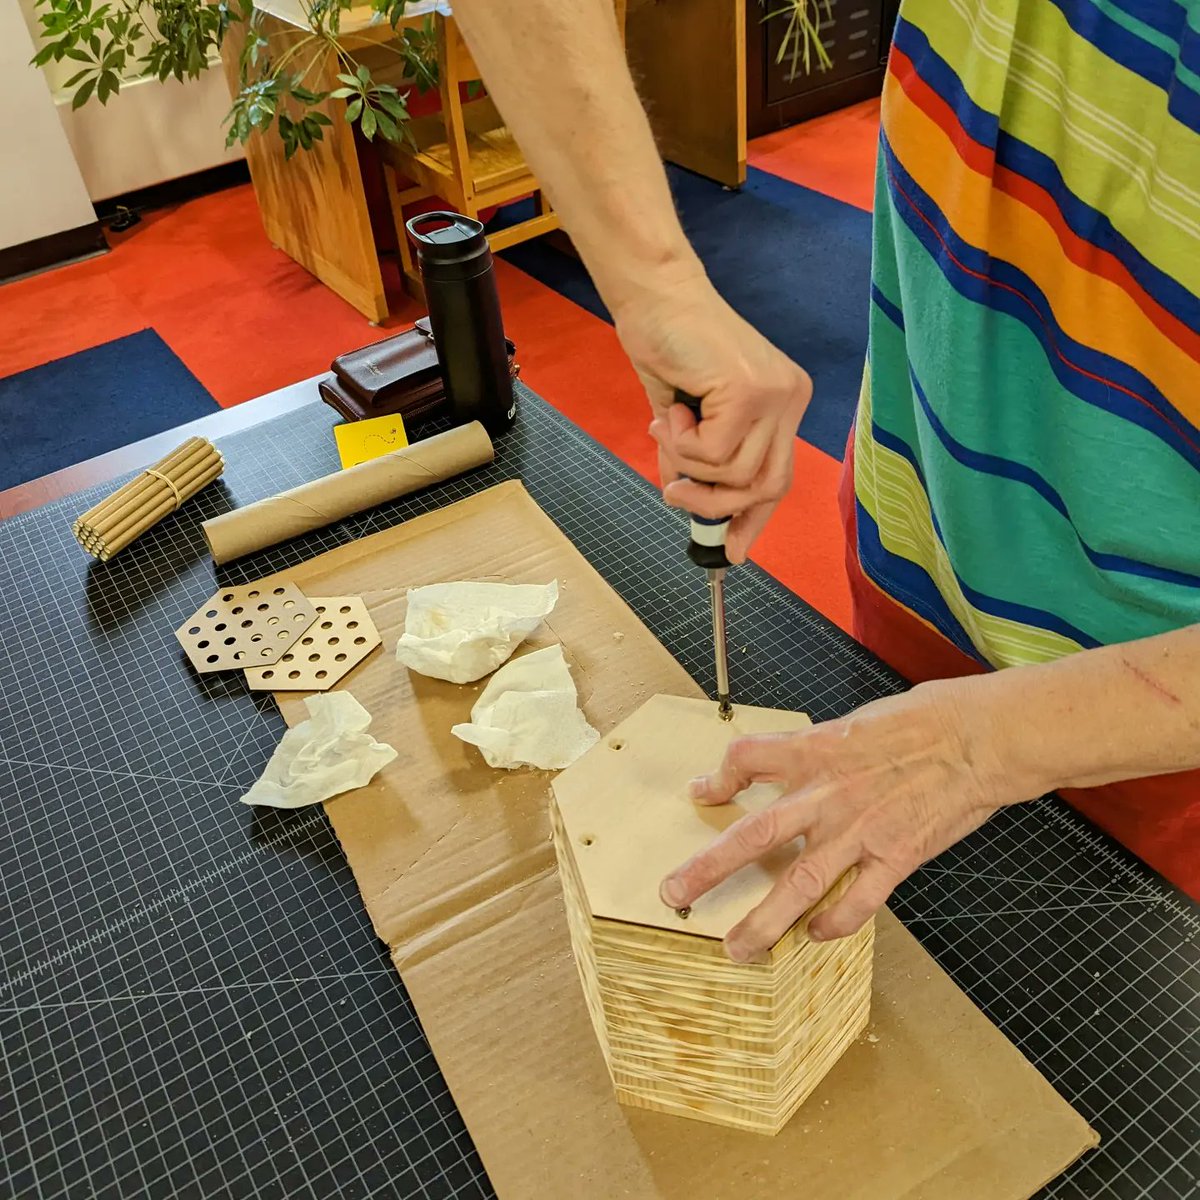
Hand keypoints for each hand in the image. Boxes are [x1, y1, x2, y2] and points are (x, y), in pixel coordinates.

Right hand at [613, 277, 811, 562]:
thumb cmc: (668, 346)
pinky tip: (672, 410)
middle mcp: (790, 399)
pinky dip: (681, 444)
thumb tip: (683, 502)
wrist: (655, 297)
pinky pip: (712, 454)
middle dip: (717, 505)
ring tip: (666, 426)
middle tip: (674, 494)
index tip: (731, 551)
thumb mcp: (682, 418)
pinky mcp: (750, 392)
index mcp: (783, 403)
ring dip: (688, 465)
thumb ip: (692, 460)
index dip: (753, 518)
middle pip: (768, 486)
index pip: (778, 477)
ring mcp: (775, 395)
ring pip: (735, 474)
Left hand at [658, 678, 1028, 960]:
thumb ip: (821, 751)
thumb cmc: (924, 721)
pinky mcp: (895, 857)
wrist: (980, 737)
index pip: (747, 758)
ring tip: (737, 948)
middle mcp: (827, 792)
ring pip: (799, 883)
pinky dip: (832, 923)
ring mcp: (860, 829)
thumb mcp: (856, 722)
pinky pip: (856, 901)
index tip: (703, 792)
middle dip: (709, 868)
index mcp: (815, 749)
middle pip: (755, 833)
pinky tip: (814, 935)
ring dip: (763, 920)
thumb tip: (798, 766)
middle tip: (674, 895)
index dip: (718, 777)